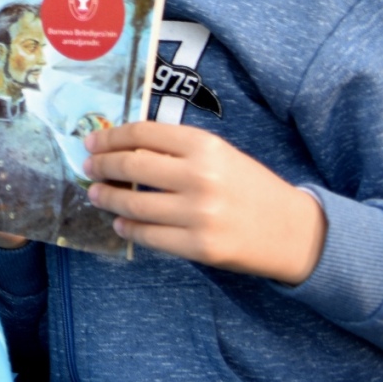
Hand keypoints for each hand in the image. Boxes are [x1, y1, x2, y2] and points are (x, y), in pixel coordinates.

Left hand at [83, 122, 325, 283]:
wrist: (293, 231)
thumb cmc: (250, 188)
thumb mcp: (220, 155)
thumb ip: (177, 149)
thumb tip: (122, 147)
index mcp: (206, 146)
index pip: (142, 134)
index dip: (110, 137)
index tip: (92, 141)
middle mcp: (200, 176)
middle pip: (131, 165)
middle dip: (102, 165)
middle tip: (89, 167)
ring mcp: (199, 214)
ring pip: (133, 203)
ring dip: (107, 197)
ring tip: (96, 194)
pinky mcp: (199, 247)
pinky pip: (149, 236)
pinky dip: (128, 228)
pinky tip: (121, 222)